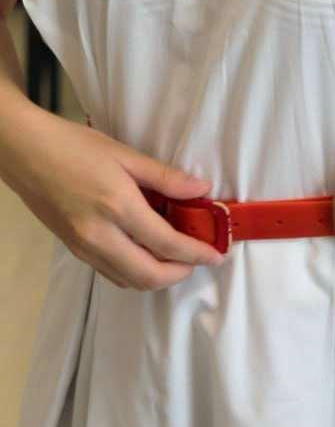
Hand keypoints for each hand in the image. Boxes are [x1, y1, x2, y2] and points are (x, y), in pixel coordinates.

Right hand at [5, 108, 224, 289]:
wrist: (26, 154)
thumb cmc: (75, 146)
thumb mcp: (125, 154)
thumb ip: (165, 177)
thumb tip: (202, 189)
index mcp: (118, 208)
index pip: (166, 243)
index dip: (196, 253)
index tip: (217, 255)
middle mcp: (100, 237)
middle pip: (148, 275)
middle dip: (179, 274)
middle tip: (198, 259)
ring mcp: (83, 248)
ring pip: (127, 280)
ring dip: (156, 277)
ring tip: (176, 257)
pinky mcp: (73, 250)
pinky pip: (110, 272)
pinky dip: (133, 271)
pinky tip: (144, 252)